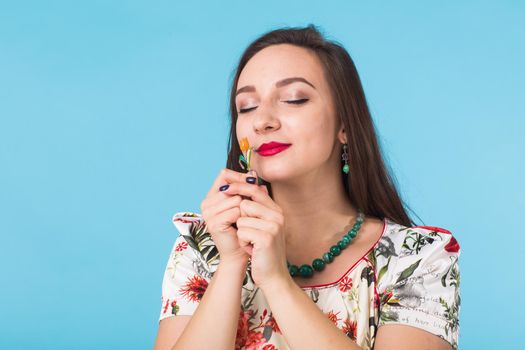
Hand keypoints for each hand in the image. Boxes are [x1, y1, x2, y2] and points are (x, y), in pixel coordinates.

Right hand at [200, 168, 253, 266]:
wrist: (239, 253)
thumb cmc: (243, 229)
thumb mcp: (245, 205)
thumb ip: (248, 189)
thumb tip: (254, 173)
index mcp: (212, 196)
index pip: (224, 174)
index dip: (239, 177)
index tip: (253, 183)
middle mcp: (207, 203)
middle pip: (232, 187)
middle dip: (245, 195)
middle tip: (249, 210)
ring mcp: (208, 213)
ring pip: (235, 199)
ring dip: (245, 209)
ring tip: (244, 221)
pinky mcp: (213, 222)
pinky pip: (235, 211)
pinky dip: (243, 218)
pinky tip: (241, 226)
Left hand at [224, 171, 289, 290]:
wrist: (273, 276)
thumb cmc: (263, 251)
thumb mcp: (262, 226)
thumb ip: (257, 208)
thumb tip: (248, 185)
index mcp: (277, 211)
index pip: (255, 190)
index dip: (239, 187)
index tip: (225, 188)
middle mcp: (277, 216)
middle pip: (245, 204)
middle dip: (240, 219)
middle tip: (249, 234)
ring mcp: (273, 226)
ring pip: (241, 218)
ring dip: (241, 232)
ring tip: (251, 243)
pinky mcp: (266, 238)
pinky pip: (242, 231)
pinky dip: (242, 241)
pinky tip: (251, 249)